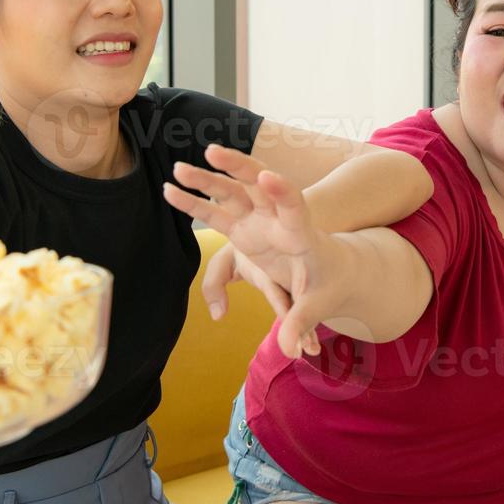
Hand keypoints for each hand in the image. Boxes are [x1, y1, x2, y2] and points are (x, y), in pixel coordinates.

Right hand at [163, 144, 338, 357]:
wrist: (333, 268)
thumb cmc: (329, 283)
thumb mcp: (318, 302)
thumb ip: (301, 323)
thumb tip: (291, 351)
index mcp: (303, 234)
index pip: (296, 208)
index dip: (283, 193)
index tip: (269, 178)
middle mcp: (278, 220)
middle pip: (259, 186)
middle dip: (238, 167)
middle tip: (214, 152)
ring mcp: (259, 220)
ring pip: (232, 192)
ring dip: (207, 180)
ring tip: (178, 168)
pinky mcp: (243, 229)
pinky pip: (216, 212)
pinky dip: (196, 201)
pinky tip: (169, 190)